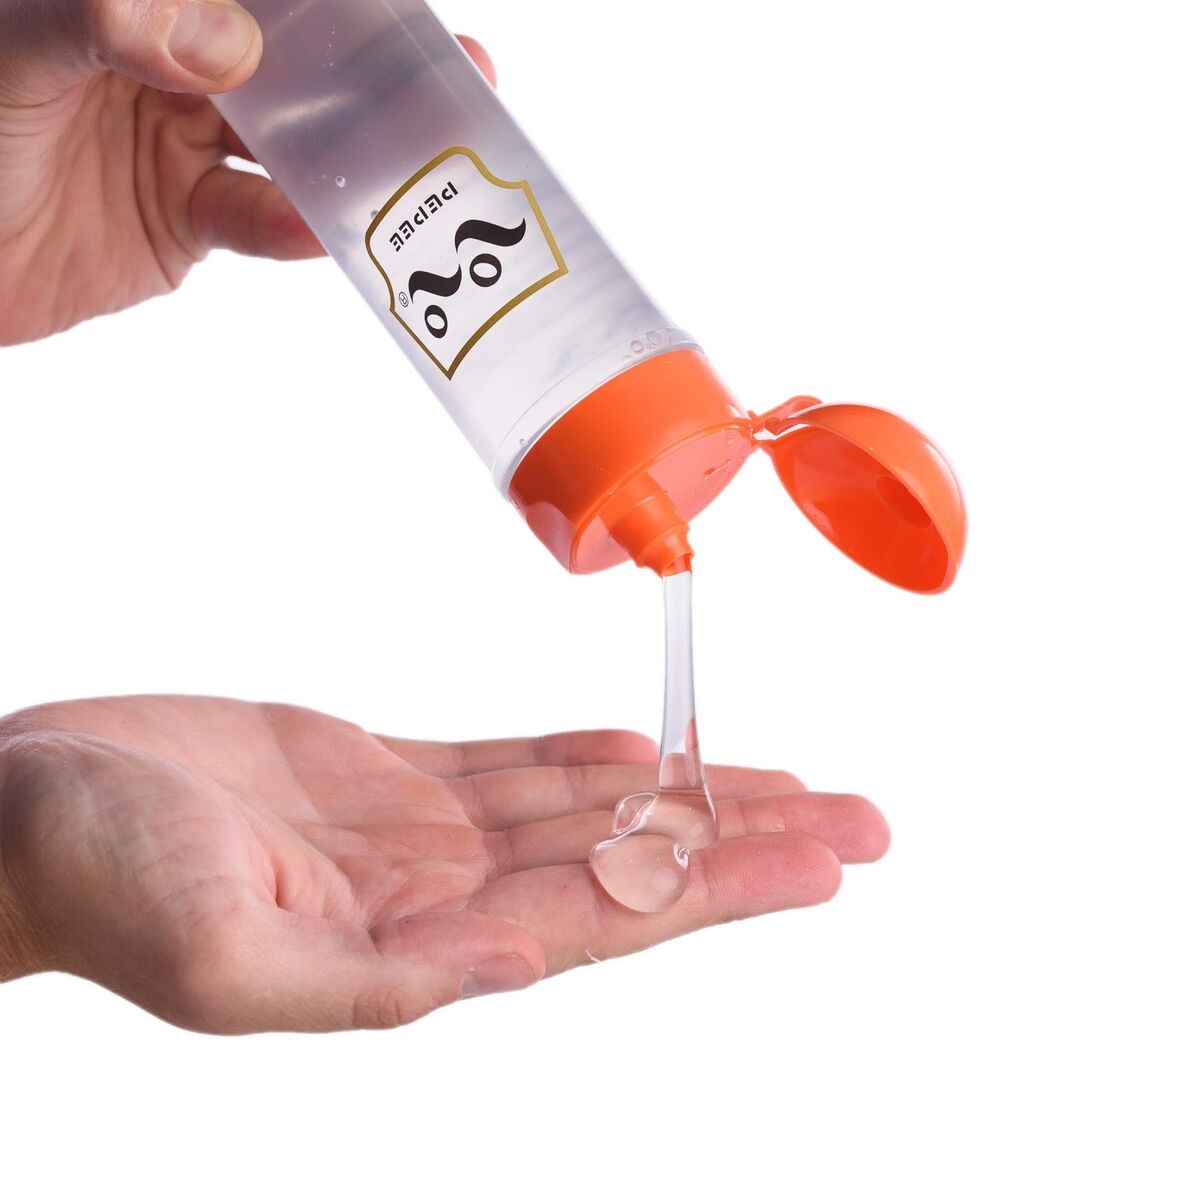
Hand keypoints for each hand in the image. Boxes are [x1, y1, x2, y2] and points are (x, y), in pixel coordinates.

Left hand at [0, 1, 494, 342]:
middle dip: (371, 67)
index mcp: (139, 4)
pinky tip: (331, 228)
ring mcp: (184, 138)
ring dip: (356, 153)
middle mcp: (172, 59)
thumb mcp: (17, 51)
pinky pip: (255, 219)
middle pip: (293, 57)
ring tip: (424, 158)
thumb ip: (111, 22)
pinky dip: (294, 227)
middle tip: (455, 71)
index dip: (330, 6)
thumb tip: (228, 42)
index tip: (399, 9)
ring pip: (290, 141)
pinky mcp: (188, 218)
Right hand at [0, 696, 888, 1031]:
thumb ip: (373, 983)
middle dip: (747, 839)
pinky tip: (649, 757)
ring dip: (690, 795)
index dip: (724, 886)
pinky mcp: (384, 776)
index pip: (613, 916)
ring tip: (787, 783)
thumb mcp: (217, 950)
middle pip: (631, 863)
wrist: (27, 809)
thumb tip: (513, 973)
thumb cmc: (93, 880)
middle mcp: (443, 890)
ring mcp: (420, 830)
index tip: (826, 856)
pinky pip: (515, 765)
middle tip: (862, 818)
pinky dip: (592, 759)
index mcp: (420, 942)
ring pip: (590, 810)